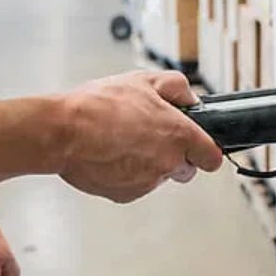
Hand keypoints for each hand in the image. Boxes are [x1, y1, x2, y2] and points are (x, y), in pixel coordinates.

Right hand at [58, 71, 221, 202]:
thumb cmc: (99, 106)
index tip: (198, 144)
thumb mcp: (143, 80)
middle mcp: (167, 162)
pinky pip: (135, 186)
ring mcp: (147, 182)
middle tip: (151, 136)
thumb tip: (190, 98)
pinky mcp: (126, 195)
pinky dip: (127, 173)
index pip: (212, 157)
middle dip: (175, 156)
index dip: (206, 150)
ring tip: (122, 139)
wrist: (63, 132)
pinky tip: (110, 153)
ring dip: (148, 162)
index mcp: (178, 135)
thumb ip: (176, 87)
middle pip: (186, 169)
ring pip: (158, 176)